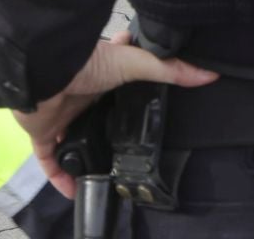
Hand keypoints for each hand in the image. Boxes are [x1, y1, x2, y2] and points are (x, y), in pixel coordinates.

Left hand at [12, 33, 216, 196]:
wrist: (43, 77)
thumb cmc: (88, 65)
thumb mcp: (136, 63)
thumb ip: (170, 70)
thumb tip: (210, 74)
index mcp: (101, 75)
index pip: (116, 79)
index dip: (128, 86)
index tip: (144, 101)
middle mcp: (81, 95)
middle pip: (96, 113)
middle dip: (107, 127)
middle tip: (127, 145)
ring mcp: (62, 115)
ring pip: (73, 139)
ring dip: (84, 154)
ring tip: (104, 171)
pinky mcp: (44, 134)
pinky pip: (51, 161)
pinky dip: (61, 177)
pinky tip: (75, 190)